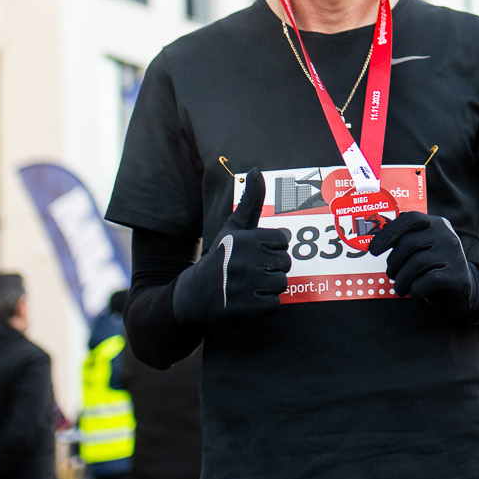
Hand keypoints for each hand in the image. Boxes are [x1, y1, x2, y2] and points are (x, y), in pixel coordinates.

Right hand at [171, 171, 289, 324]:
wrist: (193, 295)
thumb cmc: (220, 257)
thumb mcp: (233, 228)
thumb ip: (250, 201)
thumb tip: (256, 170)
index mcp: (243, 238)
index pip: (283, 241)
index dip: (271, 248)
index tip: (254, 253)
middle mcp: (242, 260)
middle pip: (285, 263)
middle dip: (272, 268)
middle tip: (250, 271)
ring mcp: (243, 286)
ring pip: (282, 284)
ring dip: (269, 287)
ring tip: (249, 285)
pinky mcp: (244, 308)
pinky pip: (275, 305)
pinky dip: (265, 305)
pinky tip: (248, 300)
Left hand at [370, 212, 478, 321]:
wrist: (464, 290)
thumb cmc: (433, 268)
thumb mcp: (422, 249)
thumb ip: (404, 241)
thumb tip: (372, 243)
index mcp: (436, 224)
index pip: (409, 219)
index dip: (388, 233)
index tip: (373, 251)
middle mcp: (446, 235)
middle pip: (409, 244)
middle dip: (393, 262)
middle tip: (391, 275)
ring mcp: (454, 255)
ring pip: (416, 264)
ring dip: (402, 280)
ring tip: (400, 288)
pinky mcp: (457, 276)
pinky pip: (427, 281)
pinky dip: (415, 289)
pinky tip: (414, 292)